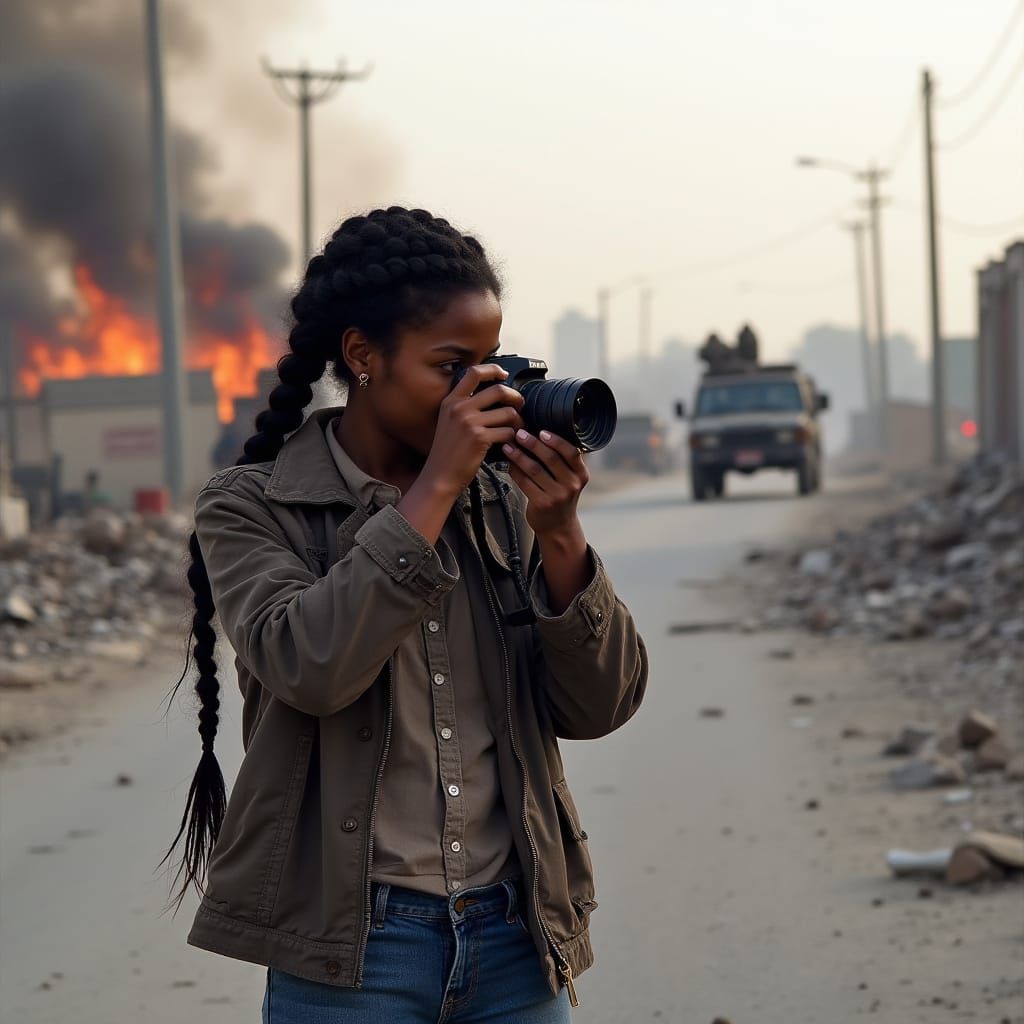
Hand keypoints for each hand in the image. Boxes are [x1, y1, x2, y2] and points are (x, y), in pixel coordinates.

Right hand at [420, 364, 524, 495]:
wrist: (440, 476)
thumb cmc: (446, 453)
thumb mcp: (447, 422)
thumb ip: (464, 407)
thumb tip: (490, 395)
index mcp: (451, 401)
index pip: (474, 373)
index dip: (493, 370)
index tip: (503, 374)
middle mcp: (460, 408)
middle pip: (498, 390)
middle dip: (515, 397)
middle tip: (520, 405)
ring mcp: (469, 422)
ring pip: (507, 412)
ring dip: (518, 421)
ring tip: (517, 428)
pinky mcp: (480, 438)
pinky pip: (507, 431)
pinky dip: (513, 437)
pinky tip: (511, 442)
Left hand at [501, 430, 589, 537]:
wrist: (558, 526)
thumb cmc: (560, 496)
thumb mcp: (570, 479)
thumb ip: (562, 461)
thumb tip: (538, 434)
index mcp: (581, 474)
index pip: (571, 452)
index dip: (556, 440)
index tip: (541, 431)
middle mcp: (572, 485)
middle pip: (550, 458)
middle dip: (532, 443)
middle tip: (519, 433)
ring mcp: (557, 496)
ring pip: (534, 469)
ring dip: (518, 455)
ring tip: (508, 446)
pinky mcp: (542, 504)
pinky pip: (524, 482)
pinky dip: (514, 470)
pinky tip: (508, 463)